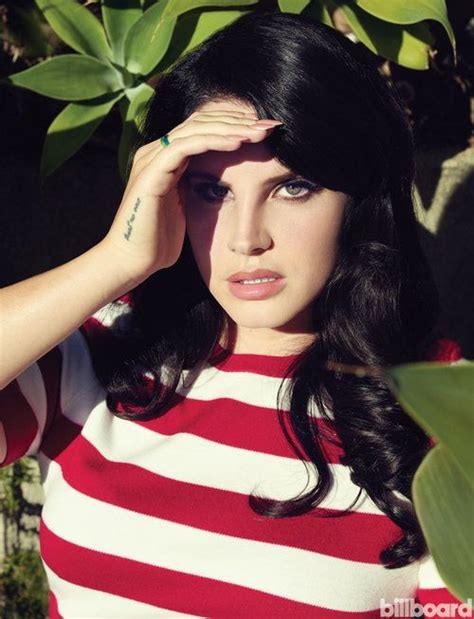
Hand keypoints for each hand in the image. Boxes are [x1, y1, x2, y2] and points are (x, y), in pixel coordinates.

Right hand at [99, 109, 282, 281]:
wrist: (131, 262)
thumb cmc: (157, 242)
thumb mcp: (185, 208)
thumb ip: (197, 188)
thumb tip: (225, 184)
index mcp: (165, 158)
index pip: (203, 129)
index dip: (234, 126)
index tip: (265, 132)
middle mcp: (155, 151)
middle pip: (201, 122)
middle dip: (238, 121)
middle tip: (270, 125)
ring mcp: (151, 159)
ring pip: (196, 129)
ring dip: (231, 128)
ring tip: (260, 132)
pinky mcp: (150, 172)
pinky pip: (185, 147)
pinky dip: (213, 142)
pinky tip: (237, 142)